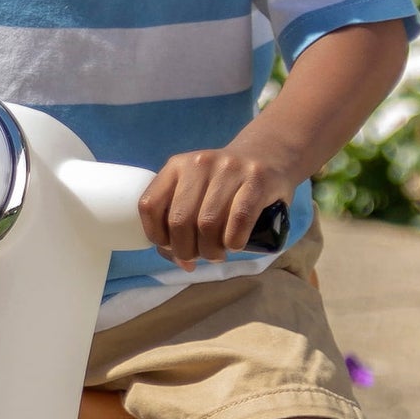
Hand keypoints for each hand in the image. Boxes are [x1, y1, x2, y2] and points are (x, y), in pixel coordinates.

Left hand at [138, 148, 293, 268]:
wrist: (269, 155)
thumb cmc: (226, 185)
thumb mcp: (197, 192)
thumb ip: (182, 223)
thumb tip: (183, 263)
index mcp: (176, 166)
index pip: (149, 206)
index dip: (157, 236)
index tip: (172, 247)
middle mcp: (199, 163)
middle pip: (179, 221)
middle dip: (186, 250)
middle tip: (200, 256)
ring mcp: (229, 169)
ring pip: (208, 223)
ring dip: (211, 250)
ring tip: (218, 253)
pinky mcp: (257, 179)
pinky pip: (239, 220)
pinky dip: (234, 242)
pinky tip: (235, 245)